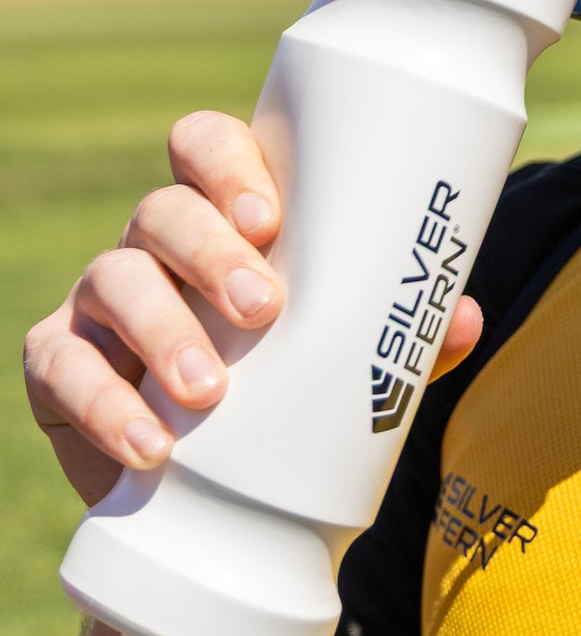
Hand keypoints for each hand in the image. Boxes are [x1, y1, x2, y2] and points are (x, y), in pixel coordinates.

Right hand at [24, 110, 483, 506]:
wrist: (228, 490)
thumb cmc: (300, 382)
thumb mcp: (354, 353)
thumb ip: (409, 334)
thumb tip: (464, 318)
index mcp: (226, 213)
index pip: (206, 145)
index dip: (225, 163)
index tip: (270, 214)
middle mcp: (159, 241)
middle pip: (163, 209)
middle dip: (209, 249)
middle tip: (262, 306)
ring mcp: (104, 298)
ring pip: (115, 277)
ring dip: (161, 328)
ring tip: (210, 390)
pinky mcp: (61, 365)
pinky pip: (61, 365)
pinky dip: (102, 403)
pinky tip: (149, 440)